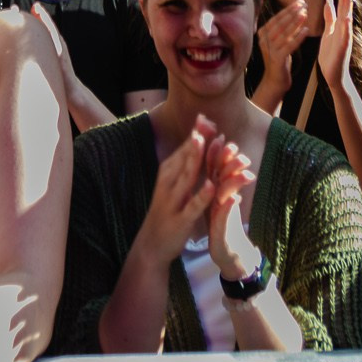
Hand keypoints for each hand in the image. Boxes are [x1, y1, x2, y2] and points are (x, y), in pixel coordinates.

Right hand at [137, 116, 218, 257]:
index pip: (183, 149)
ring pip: (186, 177)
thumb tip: (197, 138)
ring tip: (204, 142)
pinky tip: (211, 186)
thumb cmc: (166, 210)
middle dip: (197, 140)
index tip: (206, 116)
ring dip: (195, 159)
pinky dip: (201, 195)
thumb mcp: (173, 184)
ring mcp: (173, 201)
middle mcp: (168, 184)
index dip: (195, 133)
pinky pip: (192, 206)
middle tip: (209, 122)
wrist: (151, 245)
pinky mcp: (180, 219)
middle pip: (184, 158)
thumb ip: (184, 164)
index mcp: (167, 173)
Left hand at [202, 131, 262, 281]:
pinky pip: (228, 214)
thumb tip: (215, 157)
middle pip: (225, 173)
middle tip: (233, 143)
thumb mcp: (213, 197)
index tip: (215, 130)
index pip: (213, 164)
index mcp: (215, 187)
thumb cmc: (218, 220)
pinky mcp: (226, 225)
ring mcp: (226, 209)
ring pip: (231, 190)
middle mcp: (223, 195)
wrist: (226, 249)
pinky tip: (235, 198)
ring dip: (236, 178)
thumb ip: (215, 177)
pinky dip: (231, 205)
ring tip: (242, 164)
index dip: (213, 148)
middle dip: (228, 158)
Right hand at [255, 0, 309, 85]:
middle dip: (293, 12)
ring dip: (295, 22)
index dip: (288, 9)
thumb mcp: (278, 41)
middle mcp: (263, 40)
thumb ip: (282, 28)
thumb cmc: (279, 58)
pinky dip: (298, 37)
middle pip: (280, 23)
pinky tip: (306, 30)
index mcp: (262, 34)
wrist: (275, 80)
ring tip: (305, 13)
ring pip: (284, 33)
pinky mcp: (277, 59)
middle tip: (304, 4)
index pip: (276, 18)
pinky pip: (289, 45)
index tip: (299, 1)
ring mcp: (269, 50)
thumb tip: (295, 11)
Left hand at [315, 0, 356, 90]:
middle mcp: (344, 29)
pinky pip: (345, 35)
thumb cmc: (331, 53)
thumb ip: (330, 16)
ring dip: (348, 6)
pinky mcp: (343, 47)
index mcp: (339, 24)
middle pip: (346, 8)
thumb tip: (329, 0)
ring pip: (347, 18)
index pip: (342, 5)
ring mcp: (345, 37)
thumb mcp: (328, 30)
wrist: (333, 74)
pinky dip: (346, 26)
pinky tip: (347, 17)